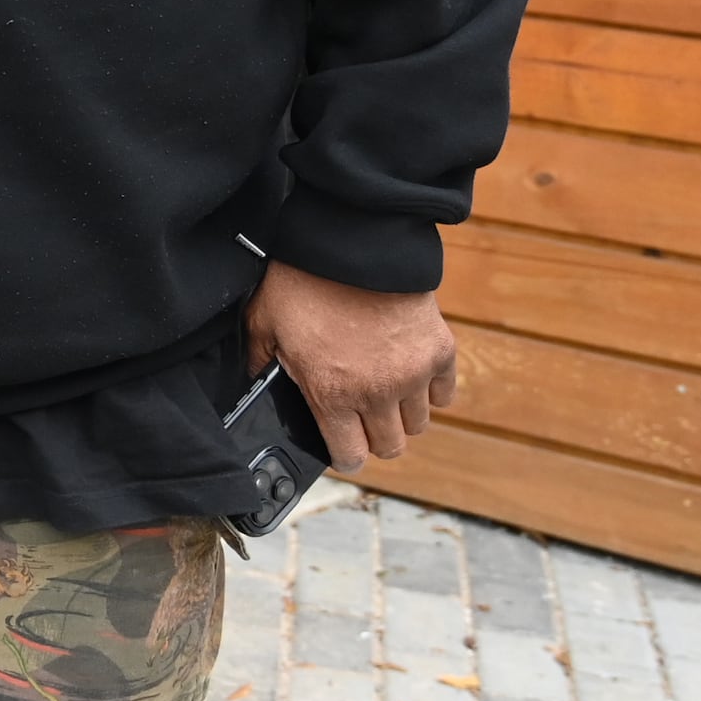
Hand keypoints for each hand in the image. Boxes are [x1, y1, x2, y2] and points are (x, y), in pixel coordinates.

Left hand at [245, 264, 459, 472]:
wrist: (351, 243)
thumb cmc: (301, 281)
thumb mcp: (263, 324)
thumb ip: (259, 361)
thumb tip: (255, 383)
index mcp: (332, 395)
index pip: (350, 457)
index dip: (344, 454)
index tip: (342, 444)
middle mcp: (378, 393)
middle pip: (390, 447)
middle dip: (374, 437)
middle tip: (362, 415)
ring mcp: (413, 374)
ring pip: (419, 424)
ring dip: (402, 414)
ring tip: (385, 391)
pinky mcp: (440, 351)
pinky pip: (445, 394)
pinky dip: (431, 390)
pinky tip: (411, 374)